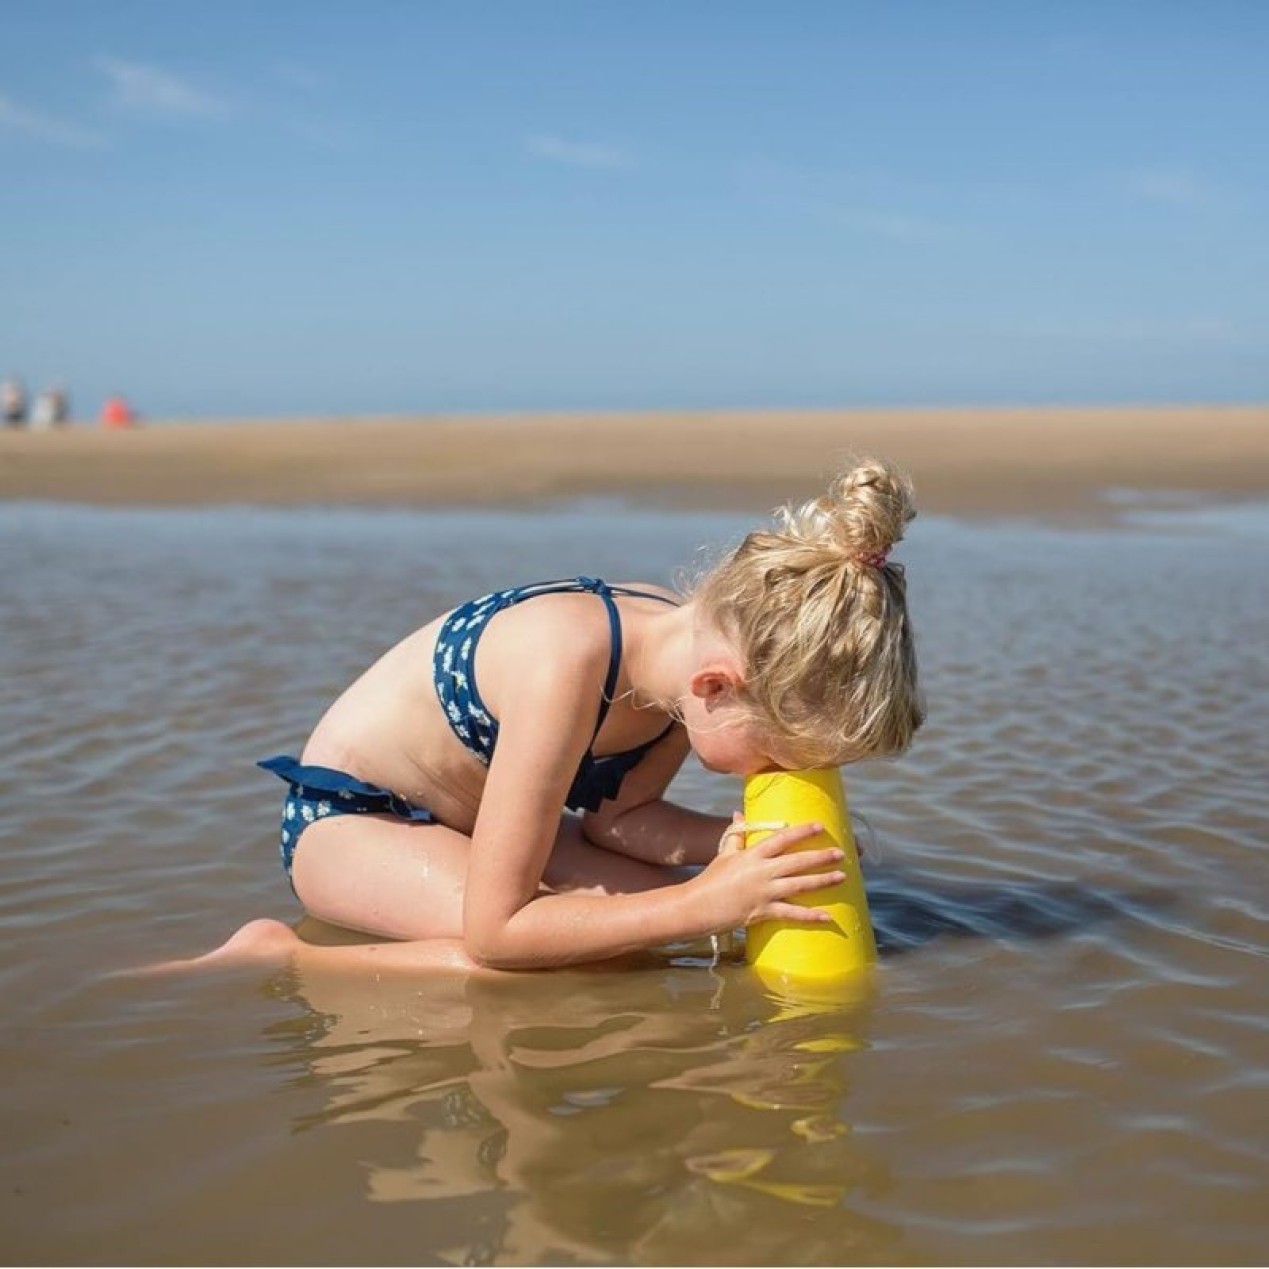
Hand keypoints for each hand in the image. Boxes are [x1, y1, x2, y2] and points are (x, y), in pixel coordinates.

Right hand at [688, 818, 845, 933]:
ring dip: (823, 881)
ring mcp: (763, 892)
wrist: (697, 905)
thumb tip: (739, 813)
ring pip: (799, 885)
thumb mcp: (724, 854)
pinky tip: (828, 916)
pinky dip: (810, 916)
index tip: (819, 826)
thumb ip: (736, 835)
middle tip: (841, 853)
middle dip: (821, 857)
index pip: (781, 838)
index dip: (801, 831)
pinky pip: (791, 913)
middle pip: (797, 861)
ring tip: (842, 877)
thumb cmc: (711, 878)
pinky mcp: (763, 911)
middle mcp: (761, 871)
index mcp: (752, 855)